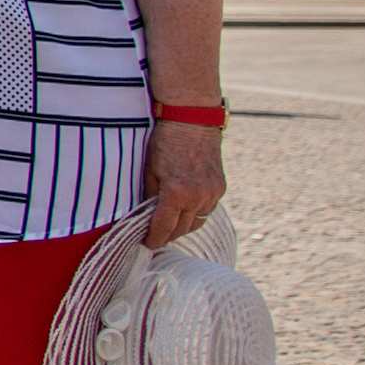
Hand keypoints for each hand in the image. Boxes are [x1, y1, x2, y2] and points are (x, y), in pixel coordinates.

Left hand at [140, 119, 225, 247]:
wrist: (192, 121)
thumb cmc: (164, 142)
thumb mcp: (148, 169)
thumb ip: (148, 195)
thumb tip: (144, 214)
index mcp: (176, 194)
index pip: (163, 228)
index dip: (153, 239)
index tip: (147, 244)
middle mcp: (197, 197)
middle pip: (182, 229)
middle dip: (167, 235)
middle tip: (155, 236)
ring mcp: (211, 193)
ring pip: (197, 222)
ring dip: (182, 226)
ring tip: (168, 225)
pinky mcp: (220, 188)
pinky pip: (207, 209)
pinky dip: (195, 213)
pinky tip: (183, 210)